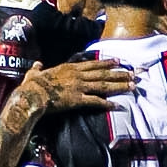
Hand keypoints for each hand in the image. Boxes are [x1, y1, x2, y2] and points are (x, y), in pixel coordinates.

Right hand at [19, 58, 135, 113]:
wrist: (32, 95)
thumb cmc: (32, 85)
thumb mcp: (35, 73)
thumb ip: (38, 69)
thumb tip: (37, 65)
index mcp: (69, 68)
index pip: (93, 64)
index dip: (107, 62)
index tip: (118, 61)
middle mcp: (77, 75)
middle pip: (103, 74)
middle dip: (120, 73)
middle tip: (134, 74)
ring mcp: (79, 87)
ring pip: (104, 85)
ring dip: (119, 86)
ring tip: (132, 86)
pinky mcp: (78, 100)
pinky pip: (96, 102)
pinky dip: (107, 104)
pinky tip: (118, 105)